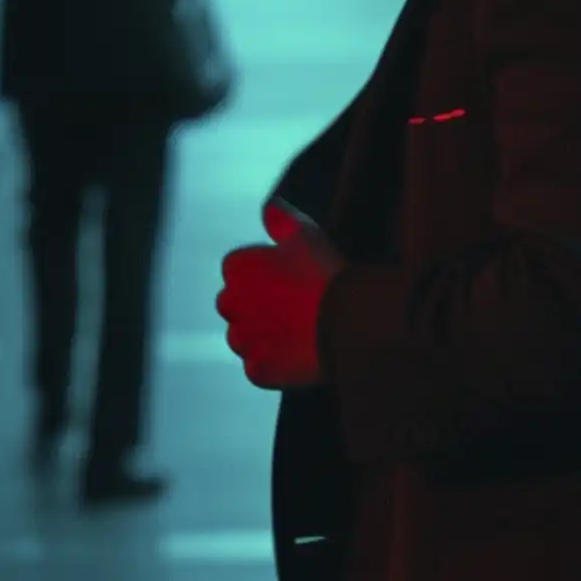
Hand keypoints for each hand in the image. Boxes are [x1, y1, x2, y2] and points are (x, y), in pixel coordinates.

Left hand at [216, 201, 343, 390]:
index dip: (260, 275)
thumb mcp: (305, 234)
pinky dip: (269, 365)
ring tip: (290, 334)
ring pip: (241, 338)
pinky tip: (292, 356)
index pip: (235, 270)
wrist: (348, 321)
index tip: (283, 280)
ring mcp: (244, 340)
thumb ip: (280, 219)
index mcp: (237, 268)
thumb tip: (268, 209)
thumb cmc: (325, 272)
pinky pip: (256, 368)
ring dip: (257, 336)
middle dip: (251, 306)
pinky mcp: (259, 371)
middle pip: (232, 305)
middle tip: (286, 308)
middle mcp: (232, 304)